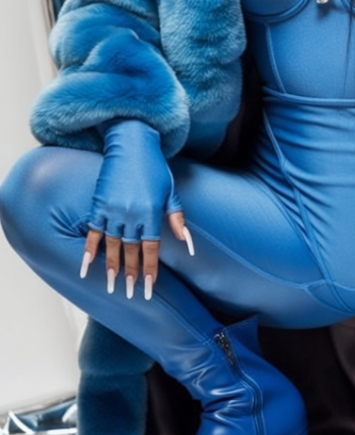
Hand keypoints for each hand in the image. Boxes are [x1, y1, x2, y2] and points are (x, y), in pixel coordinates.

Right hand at [80, 119, 193, 298]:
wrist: (131, 142)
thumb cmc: (154, 167)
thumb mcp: (170, 191)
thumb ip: (177, 218)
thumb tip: (188, 243)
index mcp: (151, 212)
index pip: (150, 248)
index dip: (149, 269)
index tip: (148, 287)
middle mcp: (131, 214)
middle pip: (131, 250)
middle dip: (130, 273)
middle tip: (129, 292)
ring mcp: (112, 210)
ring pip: (112, 245)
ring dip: (111, 267)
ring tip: (111, 286)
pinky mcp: (98, 204)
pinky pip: (92, 232)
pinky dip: (89, 250)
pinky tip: (86, 266)